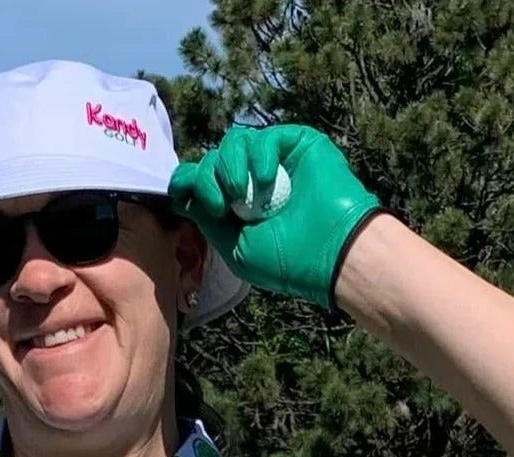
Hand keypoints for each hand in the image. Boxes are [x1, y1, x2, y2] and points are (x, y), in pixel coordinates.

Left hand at [169, 123, 383, 310]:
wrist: (332, 252)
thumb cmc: (287, 261)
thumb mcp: (235, 247)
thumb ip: (206, 219)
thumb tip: (181, 194)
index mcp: (235, 208)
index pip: (198, 181)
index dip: (185, 181)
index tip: (182, 195)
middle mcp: (251, 182)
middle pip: (211, 160)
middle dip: (206, 178)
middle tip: (219, 205)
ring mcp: (274, 162)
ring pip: (232, 143)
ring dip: (229, 165)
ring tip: (241, 193)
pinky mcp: (296, 144)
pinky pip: (264, 137)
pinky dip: (259, 155)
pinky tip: (267, 178)